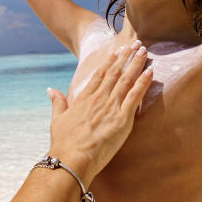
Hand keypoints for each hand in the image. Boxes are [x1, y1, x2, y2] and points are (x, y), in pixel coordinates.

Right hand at [45, 43, 152, 183]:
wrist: (73, 158)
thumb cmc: (64, 142)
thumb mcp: (57, 119)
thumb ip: (57, 102)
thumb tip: (51, 90)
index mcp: (84, 98)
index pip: (99, 74)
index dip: (110, 61)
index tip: (117, 51)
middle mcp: (99, 98)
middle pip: (115, 72)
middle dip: (126, 56)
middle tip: (136, 44)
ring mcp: (111, 107)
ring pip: (127, 79)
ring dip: (136, 64)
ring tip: (144, 51)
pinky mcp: (122, 118)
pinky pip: (135, 96)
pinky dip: (144, 82)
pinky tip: (150, 72)